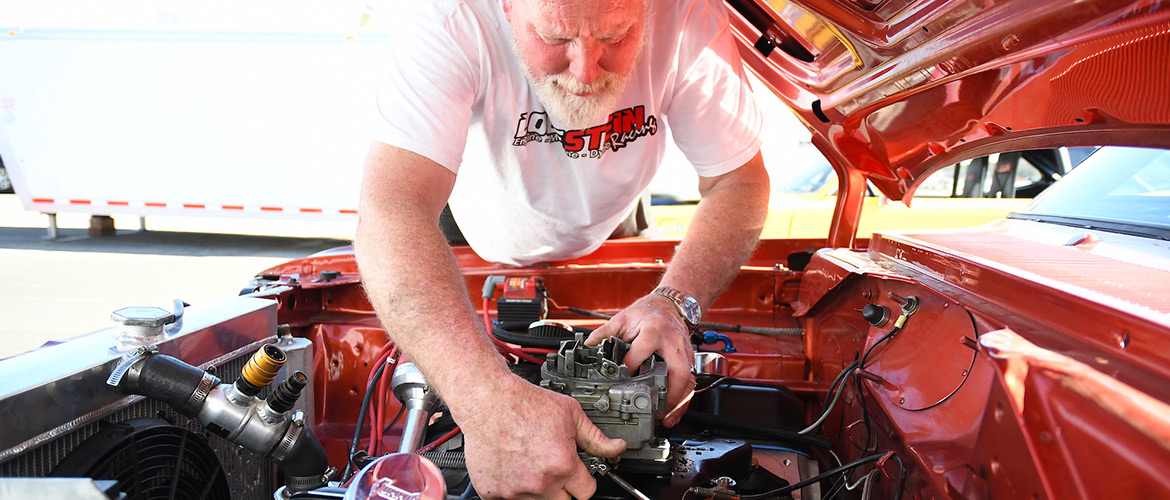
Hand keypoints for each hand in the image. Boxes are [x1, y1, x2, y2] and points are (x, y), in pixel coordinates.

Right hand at [457, 377, 626, 498]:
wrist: (488, 401)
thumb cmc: (525, 404)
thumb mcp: (570, 414)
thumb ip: (595, 437)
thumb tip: (616, 447)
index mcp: (562, 465)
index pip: (587, 492)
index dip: (584, 481)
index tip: (578, 474)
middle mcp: (541, 482)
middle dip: (563, 487)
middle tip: (553, 467)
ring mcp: (515, 491)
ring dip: (538, 489)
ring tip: (531, 464)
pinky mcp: (493, 492)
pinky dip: (513, 488)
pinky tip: (513, 467)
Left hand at [585, 294, 696, 426]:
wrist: (669, 306)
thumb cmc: (647, 313)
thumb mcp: (623, 319)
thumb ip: (604, 334)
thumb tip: (587, 348)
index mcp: (654, 330)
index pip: (642, 352)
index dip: (630, 367)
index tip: (621, 382)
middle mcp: (673, 343)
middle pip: (677, 370)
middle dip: (667, 394)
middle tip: (654, 411)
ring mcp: (685, 352)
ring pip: (688, 380)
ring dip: (678, 402)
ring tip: (666, 419)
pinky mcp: (690, 359)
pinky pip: (691, 382)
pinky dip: (684, 400)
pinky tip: (675, 412)